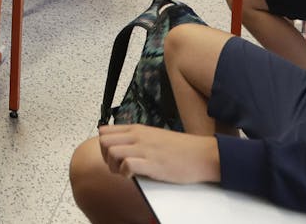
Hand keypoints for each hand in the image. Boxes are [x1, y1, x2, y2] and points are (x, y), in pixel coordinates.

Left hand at [98, 125, 220, 183]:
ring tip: (125, 173)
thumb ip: (137, 139)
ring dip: (114, 166)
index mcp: (138, 129)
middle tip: (117, 166)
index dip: (104, 145)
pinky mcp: (151, 164)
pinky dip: (125, 173)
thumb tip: (121, 148)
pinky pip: (126, 165)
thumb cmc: (182, 149)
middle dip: (105, 156)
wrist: (202, 154)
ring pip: (111, 152)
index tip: (113, 155)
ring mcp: (144, 149)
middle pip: (103, 141)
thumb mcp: (154, 136)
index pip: (105, 130)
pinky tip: (134, 176)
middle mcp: (138, 137)